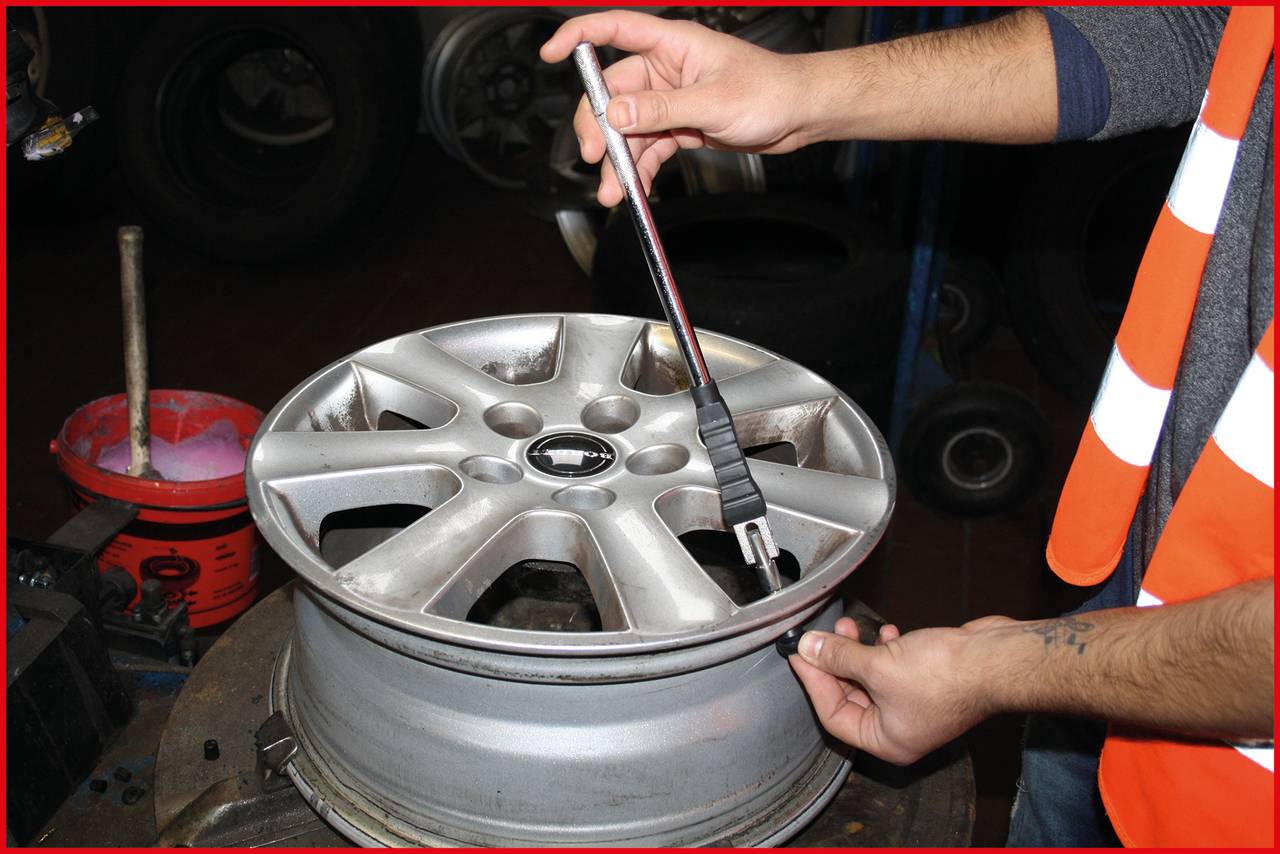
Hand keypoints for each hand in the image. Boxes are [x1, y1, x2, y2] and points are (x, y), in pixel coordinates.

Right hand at [539, 10, 813, 205]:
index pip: (614, 29)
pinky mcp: (679, 126)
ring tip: (615, 190)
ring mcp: (670, 100)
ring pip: (628, 128)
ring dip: (618, 159)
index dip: (578, 37)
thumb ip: (661, 109)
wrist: (800, 116)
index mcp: (672, 45)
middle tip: (597, 156)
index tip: (550, 55)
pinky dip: (638, 168)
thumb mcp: (713, 102)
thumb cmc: (771, 91)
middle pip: (612, 92)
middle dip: (600, 127)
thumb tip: (616, 113)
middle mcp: (665, 69)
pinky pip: (647, 147)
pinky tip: (633, 187)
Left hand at [790, 615, 1012, 764]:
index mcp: (886, 742)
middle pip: (851, 696)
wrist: (995, 660)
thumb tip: (809, 648)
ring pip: (872, 679)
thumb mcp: (878, 666)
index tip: (800, 655)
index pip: (833, 716)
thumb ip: (839, 657)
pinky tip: (889, 634)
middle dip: (836, 663)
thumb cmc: (946, 676)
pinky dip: (886, 651)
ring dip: (859, 652)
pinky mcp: (929, 683)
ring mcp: (916, 706)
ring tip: (852, 627)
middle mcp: (900, 730)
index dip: (814, 683)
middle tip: (823, 637)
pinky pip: (894, 669)